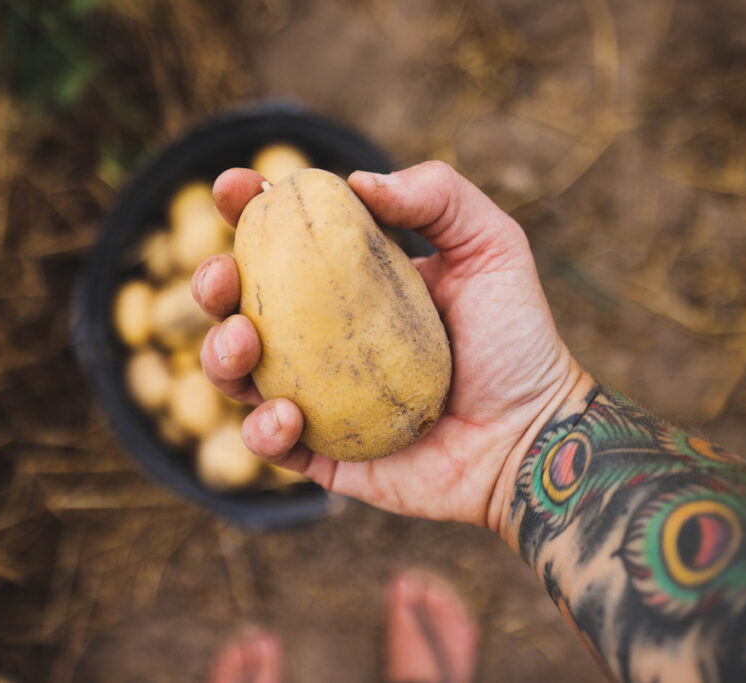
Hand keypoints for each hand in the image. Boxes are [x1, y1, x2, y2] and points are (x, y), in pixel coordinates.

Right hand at [192, 162, 592, 529]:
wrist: (533, 434)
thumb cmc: (517, 340)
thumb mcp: (492, 246)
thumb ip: (438, 195)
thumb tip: (357, 180)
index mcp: (351, 285)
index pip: (285, 242)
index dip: (247, 210)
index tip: (235, 187)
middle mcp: (324, 339)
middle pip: (242, 307)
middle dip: (212, 285)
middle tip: (222, 278)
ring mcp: (318, 397)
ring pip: (238, 376)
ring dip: (220, 356)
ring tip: (242, 343)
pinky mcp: (322, 454)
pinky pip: (270, 443)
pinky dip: (263, 429)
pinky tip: (289, 416)